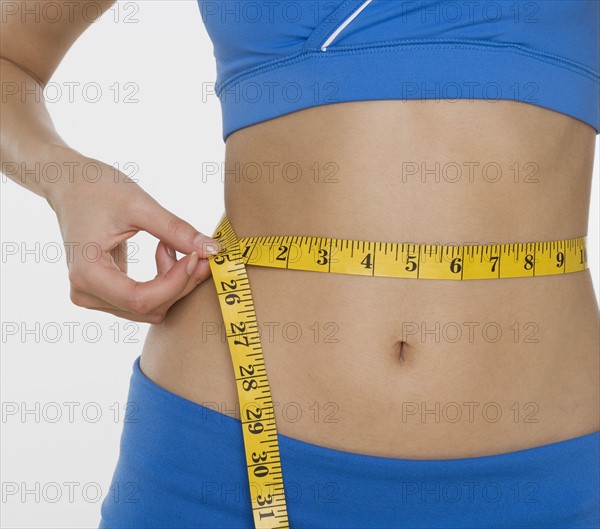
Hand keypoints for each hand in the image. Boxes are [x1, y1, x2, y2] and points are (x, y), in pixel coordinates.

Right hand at [48, 152, 220, 322]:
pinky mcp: (106, 293)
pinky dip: (165, 281)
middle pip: (149, 308)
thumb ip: (176, 231)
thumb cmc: (98, 188)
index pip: (141, 300)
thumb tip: (213, 251)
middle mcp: (86, 293)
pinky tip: (164, 249)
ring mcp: (95, 296)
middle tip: (198, 250)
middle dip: (180, 283)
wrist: (69, 183)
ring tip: (171, 243)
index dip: (177, 283)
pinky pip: (146, 300)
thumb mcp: (140, 205)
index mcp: (87, 274)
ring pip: (151, 308)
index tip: (198, 256)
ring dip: (174, 282)